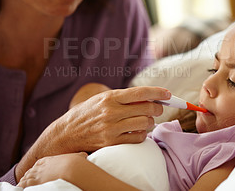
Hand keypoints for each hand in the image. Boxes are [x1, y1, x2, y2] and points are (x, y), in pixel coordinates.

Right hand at [15, 86, 168, 181]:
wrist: (66, 134)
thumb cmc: (87, 113)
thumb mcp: (102, 99)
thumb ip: (124, 98)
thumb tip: (150, 98)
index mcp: (110, 97)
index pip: (140, 93)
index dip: (158, 92)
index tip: (168, 94)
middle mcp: (111, 112)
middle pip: (147, 109)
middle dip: (157, 108)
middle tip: (158, 108)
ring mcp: (111, 129)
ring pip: (145, 124)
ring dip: (150, 122)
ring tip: (145, 120)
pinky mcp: (112, 143)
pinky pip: (138, 138)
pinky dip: (142, 134)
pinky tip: (137, 130)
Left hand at [18, 152, 87, 187]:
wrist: (72, 169)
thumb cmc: (76, 164)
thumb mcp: (78, 157)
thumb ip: (79, 156)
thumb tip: (85, 155)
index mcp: (48, 160)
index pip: (38, 164)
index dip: (36, 169)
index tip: (36, 173)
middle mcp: (40, 167)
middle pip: (30, 172)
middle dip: (29, 176)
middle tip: (27, 181)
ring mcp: (37, 174)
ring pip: (25, 178)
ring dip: (24, 182)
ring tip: (22, 186)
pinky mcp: (35, 182)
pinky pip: (23, 185)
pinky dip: (21, 187)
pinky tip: (20, 188)